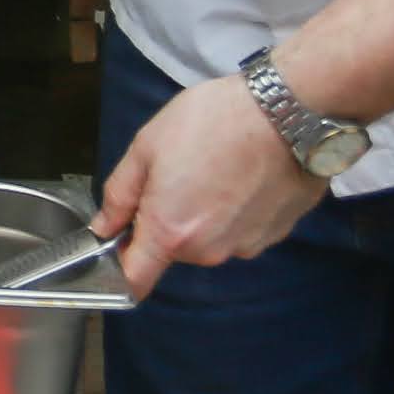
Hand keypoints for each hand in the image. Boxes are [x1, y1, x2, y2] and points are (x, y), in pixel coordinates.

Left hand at [96, 76, 330, 297]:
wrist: (289, 111)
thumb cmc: (212, 121)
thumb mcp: (147, 146)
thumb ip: (120, 195)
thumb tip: (104, 227)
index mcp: (170, 233)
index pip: (135, 282)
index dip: (120, 270)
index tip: (120, 244)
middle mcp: (209, 251)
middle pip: (175, 250)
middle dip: (168, 220)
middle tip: (179, 173)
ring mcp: (248, 245)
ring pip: (211, 239)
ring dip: (205, 214)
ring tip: (216, 168)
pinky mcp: (277, 233)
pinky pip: (243, 229)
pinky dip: (238, 209)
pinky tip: (245, 174)